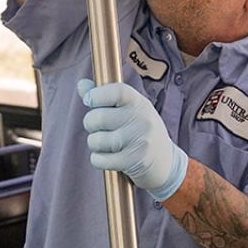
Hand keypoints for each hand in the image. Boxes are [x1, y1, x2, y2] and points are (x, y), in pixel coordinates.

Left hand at [78, 79, 187, 200]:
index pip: (117, 91)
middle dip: (90, 124)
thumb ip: (104, 97)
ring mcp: (139, 141)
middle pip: (98, 118)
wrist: (166, 162)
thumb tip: (81, 85)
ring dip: (94, 143)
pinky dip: (97, 159)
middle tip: (97, 128)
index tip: (88, 100)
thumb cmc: (140, 130)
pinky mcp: (133, 162)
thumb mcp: (129, 110)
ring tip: (103, 143)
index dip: (97, 94)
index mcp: (139, 103)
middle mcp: (141, 119)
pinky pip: (99, 159)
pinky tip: (106, 157)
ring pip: (96, 140)